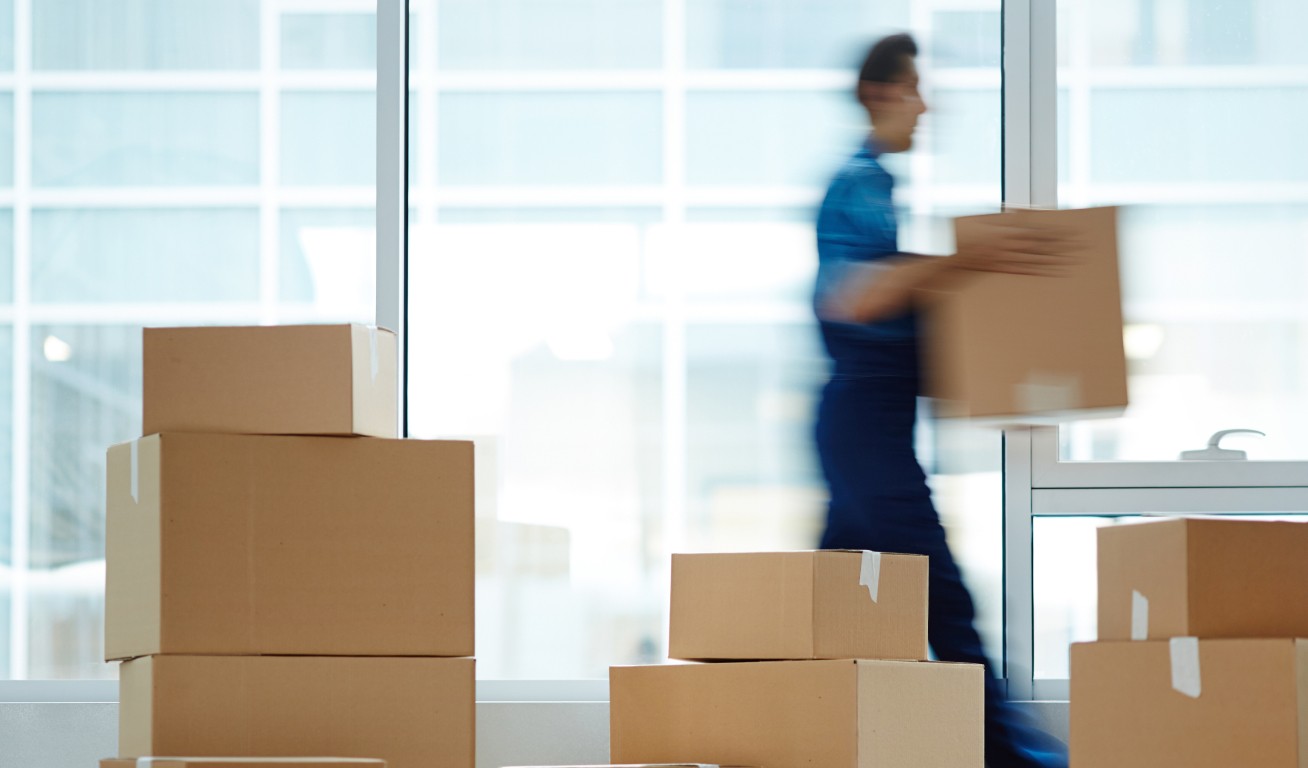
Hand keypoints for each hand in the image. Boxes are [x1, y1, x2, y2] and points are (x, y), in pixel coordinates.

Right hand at [951, 223, 1079, 276]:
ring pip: (1035, 260)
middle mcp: (1008, 247)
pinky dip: (1039, 271)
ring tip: (1073, 260)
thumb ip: (1005, 217)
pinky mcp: (1001, 271)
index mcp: (1005, 232)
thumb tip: (1022, 210)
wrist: (949, 259)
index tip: (1072, 232)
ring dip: (1055, 260)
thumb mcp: (983, 220)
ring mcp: (1005, 261)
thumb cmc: (965, 238)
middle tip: (1081, 246)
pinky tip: (1053, 271)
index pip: (1037, 232)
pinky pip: (1024, 272)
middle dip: (1062, 246)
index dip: (1056, 232)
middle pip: (1041, 246)